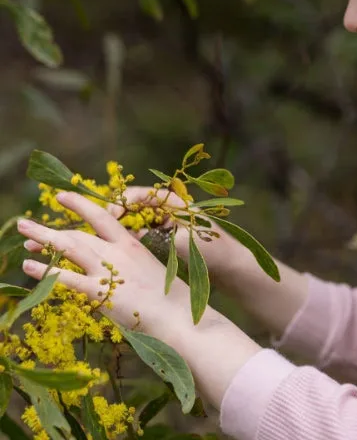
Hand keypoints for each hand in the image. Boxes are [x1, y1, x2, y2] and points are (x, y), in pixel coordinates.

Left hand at [17, 191, 216, 339]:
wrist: (178, 315)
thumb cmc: (171, 298)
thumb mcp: (150, 271)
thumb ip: (129, 266)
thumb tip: (114, 270)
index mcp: (131, 244)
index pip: (101, 216)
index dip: (80, 205)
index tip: (62, 196)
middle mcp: (117, 252)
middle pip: (77, 234)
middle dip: (49, 228)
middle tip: (25, 224)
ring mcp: (107, 270)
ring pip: (68, 248)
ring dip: (43, 240)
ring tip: (23, 234)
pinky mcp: (99, 291)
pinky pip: (66, 278)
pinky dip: (46, 271)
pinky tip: (29, 267)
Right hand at [109, 186, 241, 289]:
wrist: (231, 268)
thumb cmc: (212, 252)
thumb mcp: (183, 242)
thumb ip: (158, 236)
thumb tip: (132, 234)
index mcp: (177, 203)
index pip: (144, 193)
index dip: (124, 201)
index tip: (110, 213)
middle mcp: (170, 209)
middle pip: (136, 205)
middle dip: (118, 213)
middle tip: (101, 228)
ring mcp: (167, 223)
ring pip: (136, 220)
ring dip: (122, 226)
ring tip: (106, 240)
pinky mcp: (165, 238)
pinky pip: (142, 234)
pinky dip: (130, 238)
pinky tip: (119, 250)